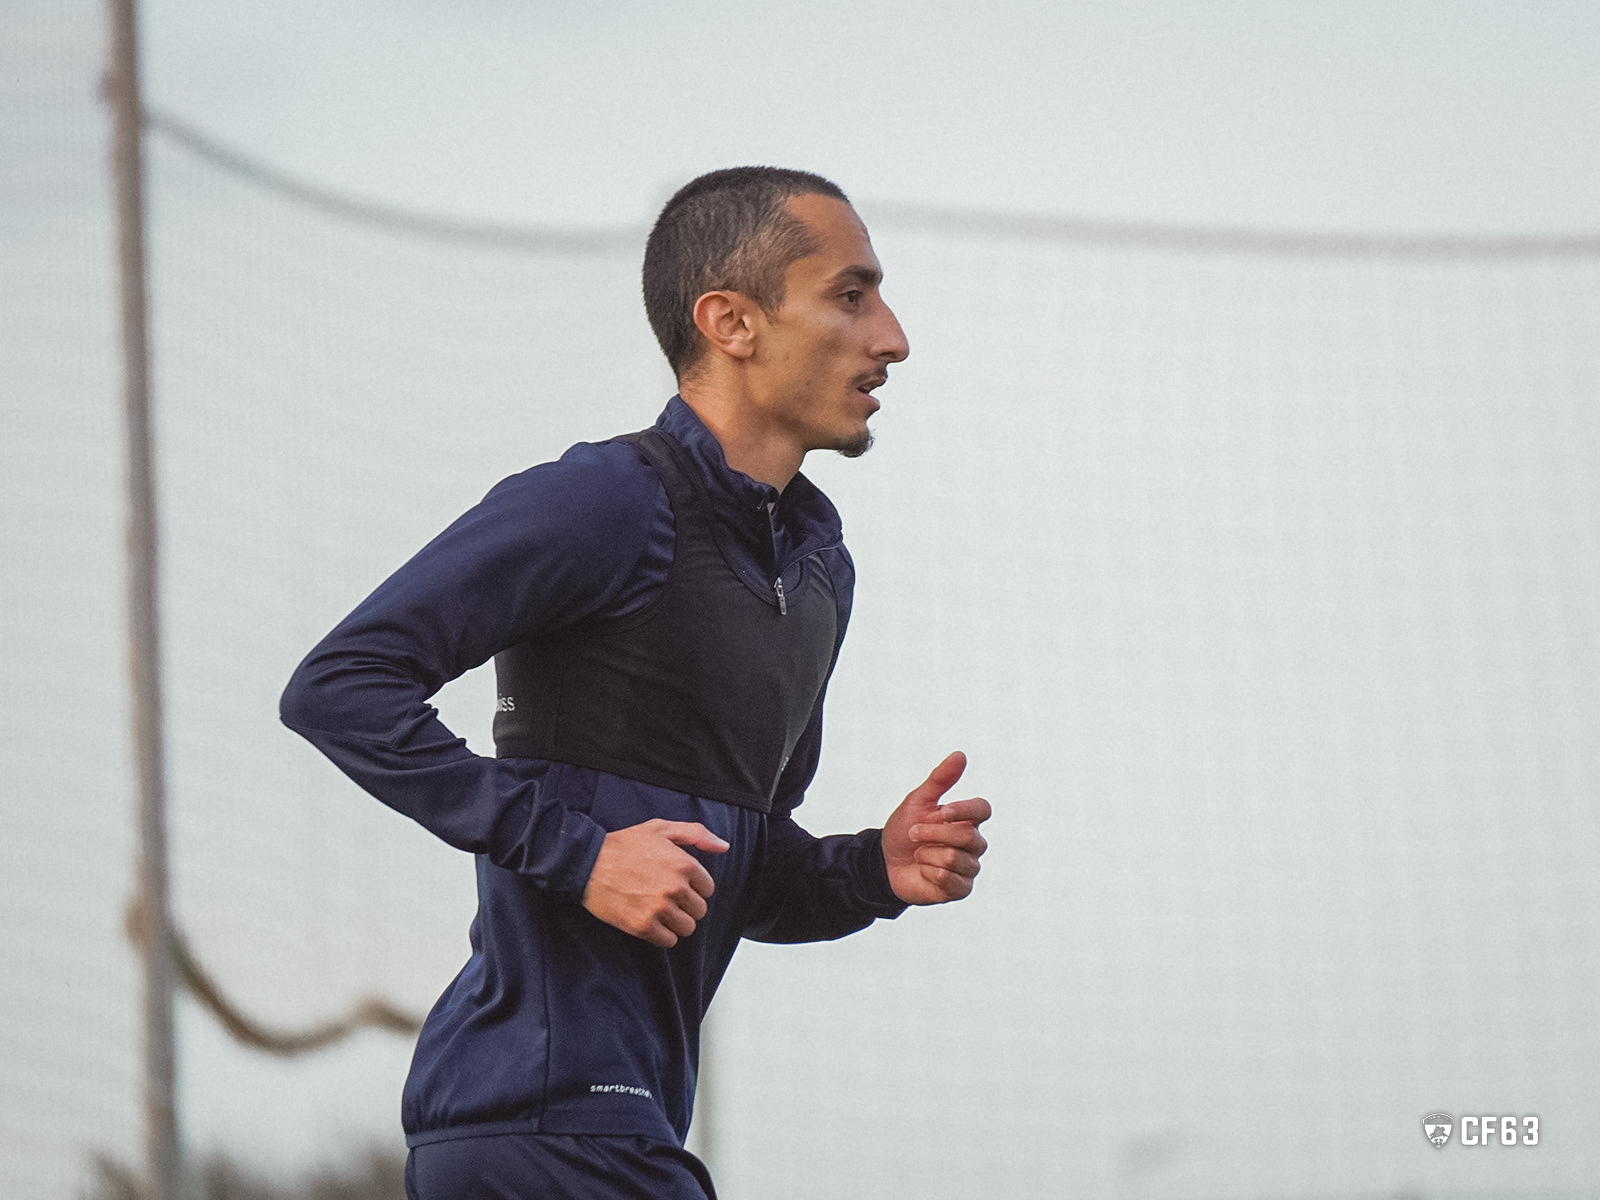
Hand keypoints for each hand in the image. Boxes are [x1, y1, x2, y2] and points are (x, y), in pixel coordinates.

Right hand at [581, 819, 728, 946]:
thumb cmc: (623, 845)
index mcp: (683, 863)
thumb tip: (723, 847)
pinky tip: (651, 920)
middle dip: (686, 905)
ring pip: (687, 927)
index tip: (678, 883)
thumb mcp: (661, 828)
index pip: (708, 888)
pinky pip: (669, 941)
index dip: (693, 886)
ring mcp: (659, 908)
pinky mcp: (643, 926)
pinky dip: (663, 935)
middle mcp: (675, 887)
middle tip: (667, 897)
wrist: (587, 863)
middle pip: (699, 910)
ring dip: (676, 921)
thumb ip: (697, 834)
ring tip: (659, 910)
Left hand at [881, 751, 990, 904]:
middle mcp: (973, 843)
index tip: (943, 812)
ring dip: (927, 855)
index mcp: (966, 820)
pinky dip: (930, 874)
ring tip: (919, 854)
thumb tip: (960, 754)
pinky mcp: (960, 889)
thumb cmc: (904, 829)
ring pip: (955, 859)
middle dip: (933, 834)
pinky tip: (924, 871)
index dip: (964, 810)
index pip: (982, 809)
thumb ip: (940, 779)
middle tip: (913, 834)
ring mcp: (968, 867)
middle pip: (967, 837)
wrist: (885, 862)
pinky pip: (949, 880)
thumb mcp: (918, 801)